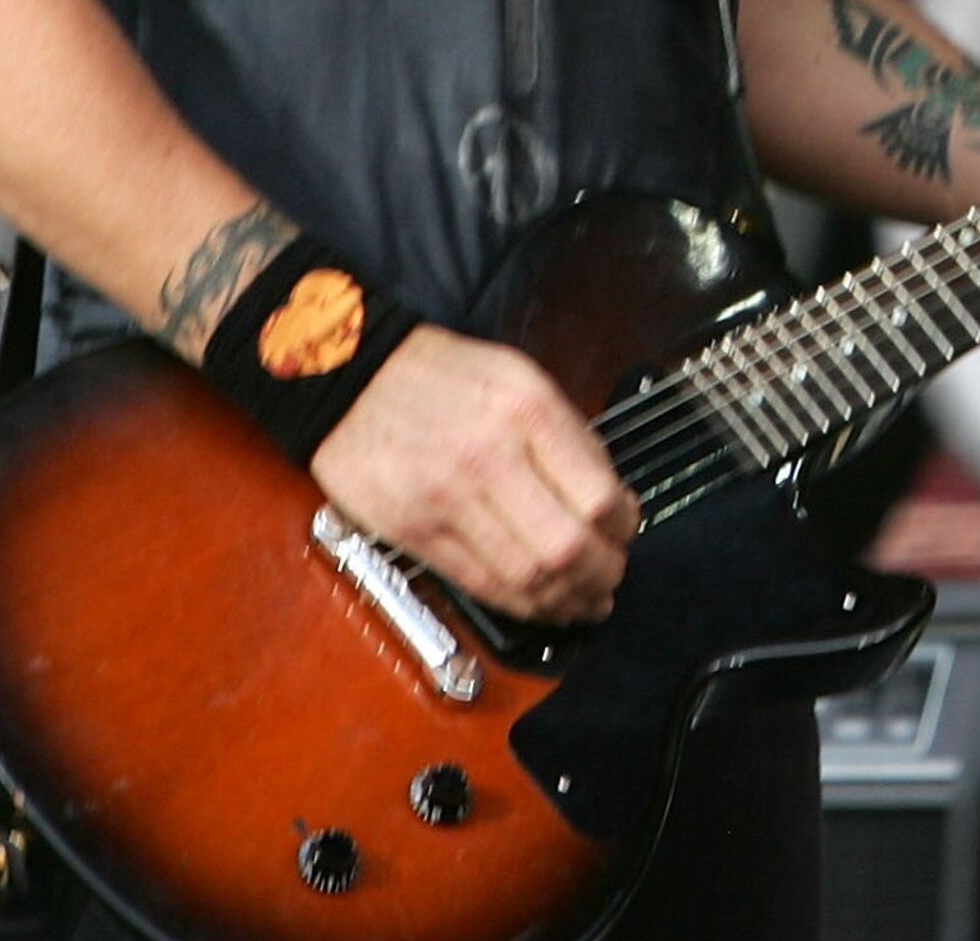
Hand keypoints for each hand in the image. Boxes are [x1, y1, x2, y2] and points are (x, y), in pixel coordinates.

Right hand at [312, 326, 638, 624]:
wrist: (353, 378)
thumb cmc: (441, 375)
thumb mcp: (520, 377)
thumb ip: (568, 435)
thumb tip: (611, 499)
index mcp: (526, 411)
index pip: (597, 495)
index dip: (624, 526)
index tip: (626, 530)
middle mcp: (489, 457)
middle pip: (566, 547)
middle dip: (603, 574)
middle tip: (612, 576)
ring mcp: (448, 501)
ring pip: (526, 577)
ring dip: (567, 600)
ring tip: (584, 601)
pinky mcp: (416, 533)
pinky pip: (481, 585)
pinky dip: (520, 604)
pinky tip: (541, 603)